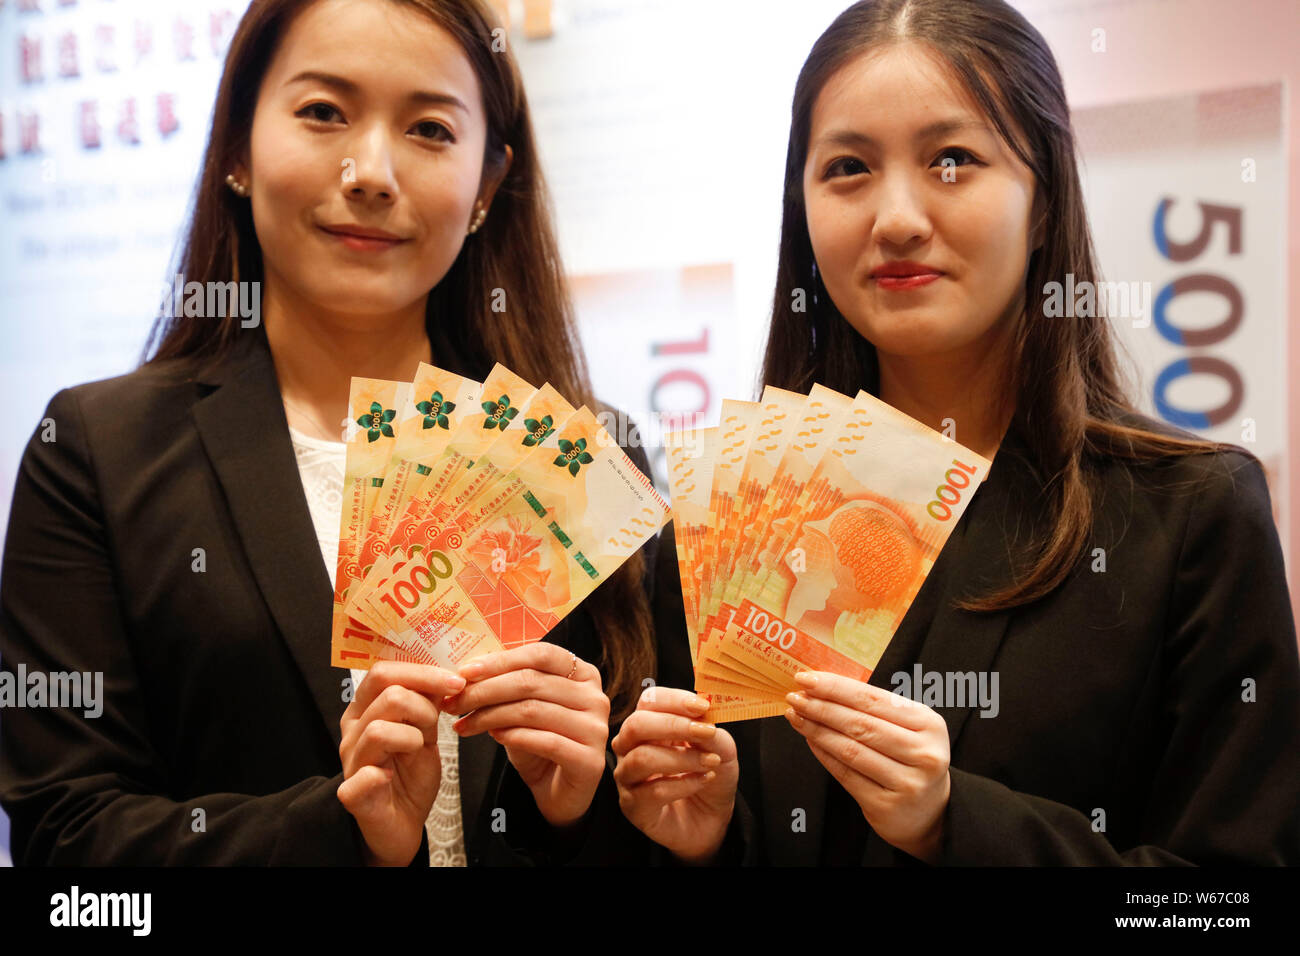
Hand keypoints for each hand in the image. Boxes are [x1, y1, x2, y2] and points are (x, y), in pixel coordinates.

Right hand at [336, 661, 465, 865]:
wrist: (404, 823)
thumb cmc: (410, 774)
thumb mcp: (423, 730)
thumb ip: (426, 703)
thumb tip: (445, 673)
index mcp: (365, 710)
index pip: (383, 672)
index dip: (422, 672)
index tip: (456, 681)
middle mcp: (353, 731)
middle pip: (386, 693)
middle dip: (424, 704)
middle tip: (438, 722)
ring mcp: (350, 762)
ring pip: (379, 729)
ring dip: (413, 737)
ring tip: (418, 750)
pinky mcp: (353, 795)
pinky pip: (362, 777)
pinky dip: (379, 775)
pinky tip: (389, 777)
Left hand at [441, 643, 609, 827]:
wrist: (559, 793)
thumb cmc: (539, 744)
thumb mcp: (522, 708)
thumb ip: (505, 687)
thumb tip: (466, 672)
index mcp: (582, 674)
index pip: (540, 654)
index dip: (499, 661)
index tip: (464, 673)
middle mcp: (595, 697)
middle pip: (532, 682)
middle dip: (484, 691)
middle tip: (453, 702)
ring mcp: (596, 728)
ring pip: (533, 710)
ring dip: (490, 716)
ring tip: (464, 724)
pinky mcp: (591, 760)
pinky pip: (546, 741)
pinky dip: (513, 737)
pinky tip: (493, 736)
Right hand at [611, 686, 737, 863]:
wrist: (714, 816)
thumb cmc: (711, 775)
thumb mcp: (721, 747)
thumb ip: (709, 730)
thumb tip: (700, 717)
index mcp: (651, 725)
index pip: (650, 701)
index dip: (674, 700)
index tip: (703, 706)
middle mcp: (631, 747)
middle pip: (636, 725)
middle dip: (673, 725)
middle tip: (706, 732)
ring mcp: (628, 776)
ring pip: (642, 758)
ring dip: (682, 758)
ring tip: (709, 762)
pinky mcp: (633, 806)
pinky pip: (652, 791)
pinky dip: (683, 784)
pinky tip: (703, 781)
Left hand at [786, 671, 949, 862]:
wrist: (932, 811)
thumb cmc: (912, 758)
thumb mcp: (909, 728)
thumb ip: (875, 708)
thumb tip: (823, 686)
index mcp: (929, 724)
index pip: (873, 699)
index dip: (836, 687)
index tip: (807, 678)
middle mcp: (923, 753)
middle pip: (860, 724)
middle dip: (821, 707)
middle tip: (795, 697)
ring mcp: (906, 783)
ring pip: (850, 749)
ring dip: (817, 729)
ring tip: (796, 715)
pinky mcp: (886, 806)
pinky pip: (846, 774)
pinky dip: (823, 754)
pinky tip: (810, 740)